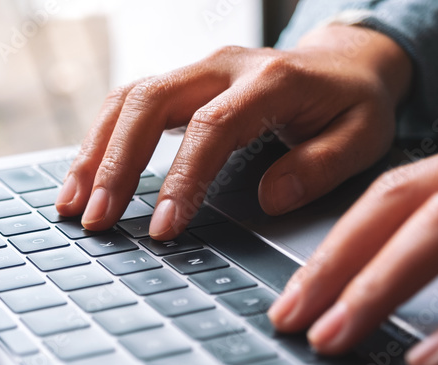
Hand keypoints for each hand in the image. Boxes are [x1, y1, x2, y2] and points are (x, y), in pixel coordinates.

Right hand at [54, 24, 412, 239]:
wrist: (344, 63)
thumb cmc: (353, 105)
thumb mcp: (364, 136)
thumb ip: (321, 166)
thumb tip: (269, 198)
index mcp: (271, 81)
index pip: (211, 127)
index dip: (182, 178)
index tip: (163, 228)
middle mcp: (223, 67)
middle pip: (150, 102)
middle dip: (117, 164)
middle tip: (98, 219)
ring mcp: (196, 71)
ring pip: (128, 99)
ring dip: (95, 152)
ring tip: (73, 205)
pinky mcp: (180, 85)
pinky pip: (128, 105)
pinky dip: (100, 143)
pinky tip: (85, 181)